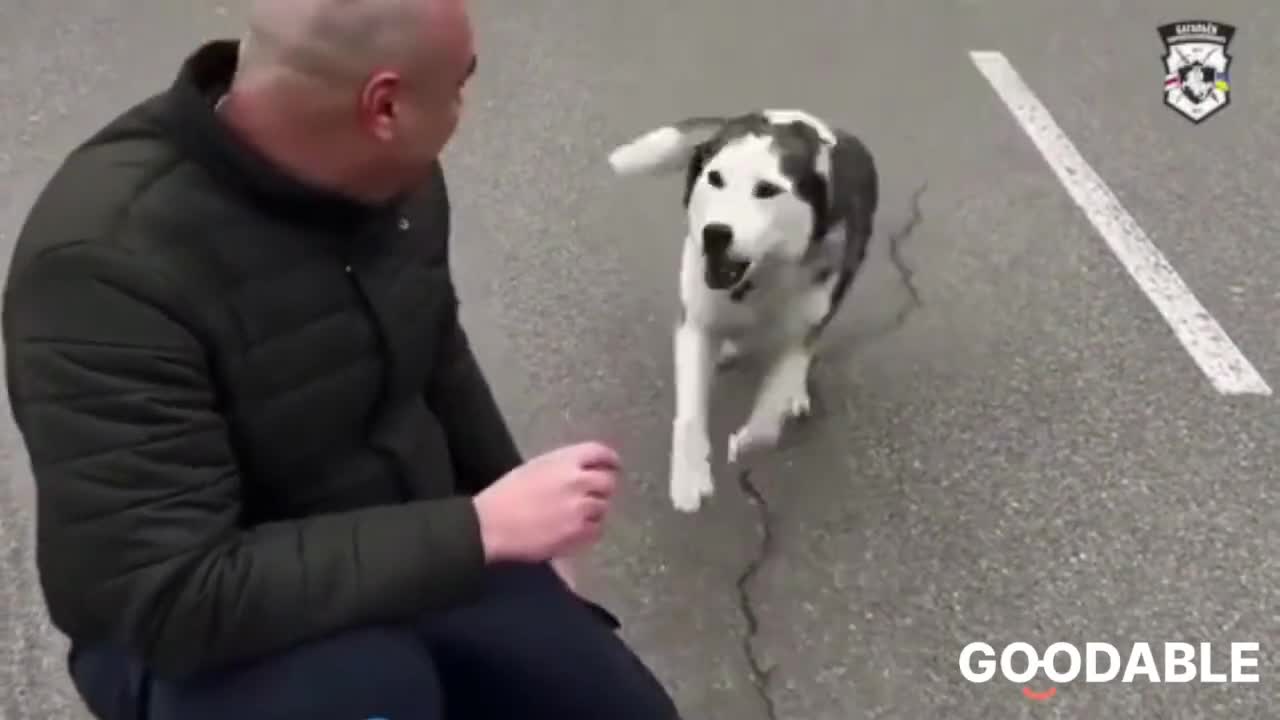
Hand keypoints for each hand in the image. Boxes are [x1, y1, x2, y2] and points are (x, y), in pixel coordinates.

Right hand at [472, 442, 619, 563]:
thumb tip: (584, 473)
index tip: (614, 465)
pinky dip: (589, 531)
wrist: (492, 525)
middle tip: (592, 496)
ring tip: (574, 516)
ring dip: (594, 511)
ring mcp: (581, 507)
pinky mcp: (578, 532)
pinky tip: (573, 531)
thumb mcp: (535, 468)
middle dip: (603, 488)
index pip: (600, 452)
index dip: (610, 459)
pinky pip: (597, 530)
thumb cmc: (506, 495)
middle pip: (608, 482)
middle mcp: (578, 480)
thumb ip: (562, 467)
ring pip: (603, 507)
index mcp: (565, 460)